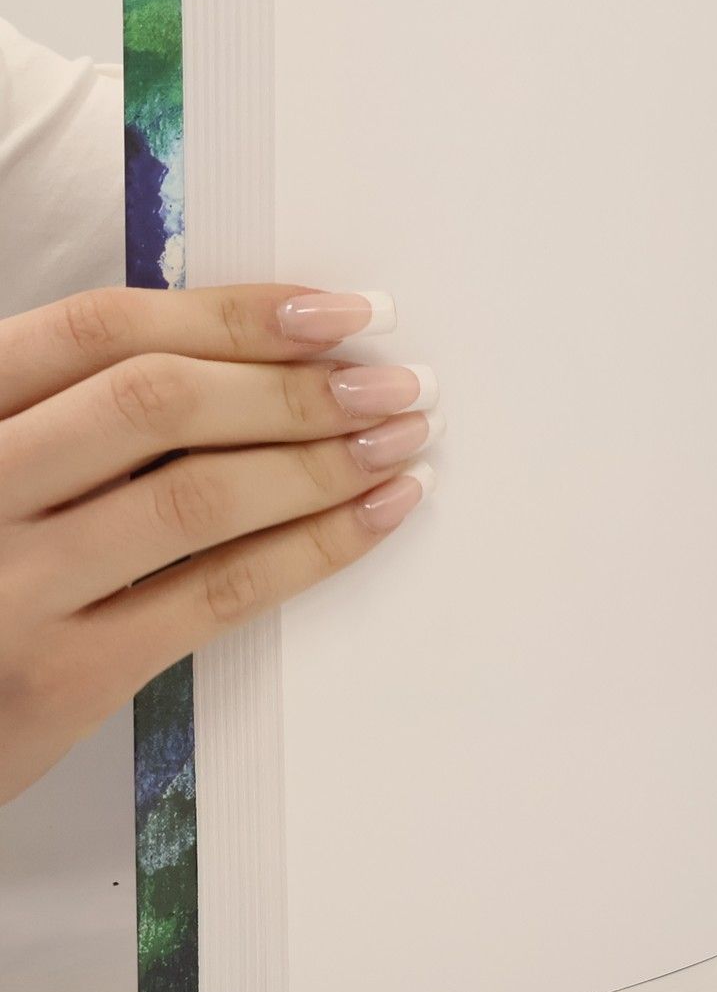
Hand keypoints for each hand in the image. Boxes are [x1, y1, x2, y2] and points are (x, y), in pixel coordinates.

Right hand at [0, 285, 439, 805]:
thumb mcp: (4, 465)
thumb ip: (86, 412)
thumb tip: (269, 358)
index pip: (102, 332)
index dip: (236, 313)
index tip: (343, 314)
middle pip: (158, 403)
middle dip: (298, 388)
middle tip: (398, 386)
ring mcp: (13, 585)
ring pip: (199, 496)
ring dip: (325, 462)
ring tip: (401, 442)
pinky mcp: (63, 677)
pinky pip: (219, 592)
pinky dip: (316, 546)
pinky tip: (377, 514)